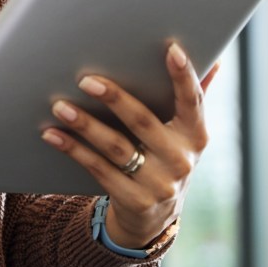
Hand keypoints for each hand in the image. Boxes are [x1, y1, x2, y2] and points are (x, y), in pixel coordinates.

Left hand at [40, 44, 220, 249]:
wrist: (155, 217)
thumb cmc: (165, 157)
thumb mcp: (184, 133)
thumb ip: (193, 98)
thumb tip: (214, 61)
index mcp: (195, 136)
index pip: (193, 101)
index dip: (184, 76)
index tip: (172, 49)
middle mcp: (181, 159)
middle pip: (143, 122)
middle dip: (114, 98)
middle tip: (86, 80)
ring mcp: (158, 183)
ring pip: (116, 147)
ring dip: (85, 124)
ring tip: (60, 106)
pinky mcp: (134, 200)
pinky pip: (98, 169)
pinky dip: (73, 150)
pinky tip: (53, 134)